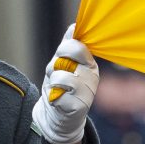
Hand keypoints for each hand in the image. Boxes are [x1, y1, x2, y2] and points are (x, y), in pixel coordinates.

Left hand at [31, 24, 98, 143]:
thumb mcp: (63, 63)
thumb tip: (75, 26)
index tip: (63, 58)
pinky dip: (53, 98)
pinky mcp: (79, 107)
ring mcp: (87, 92)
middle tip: (59, 75)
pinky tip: (59, 101)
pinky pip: (57, 95)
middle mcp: (92, 76)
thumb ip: (68, 46)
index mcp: (90, 63)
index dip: (64, 50)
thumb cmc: (61, 87)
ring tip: (58, 89)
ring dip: (52, 83)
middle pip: (64, 59)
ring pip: (59, 77)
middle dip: (55, 66)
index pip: (76, 45)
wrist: (59, 117)